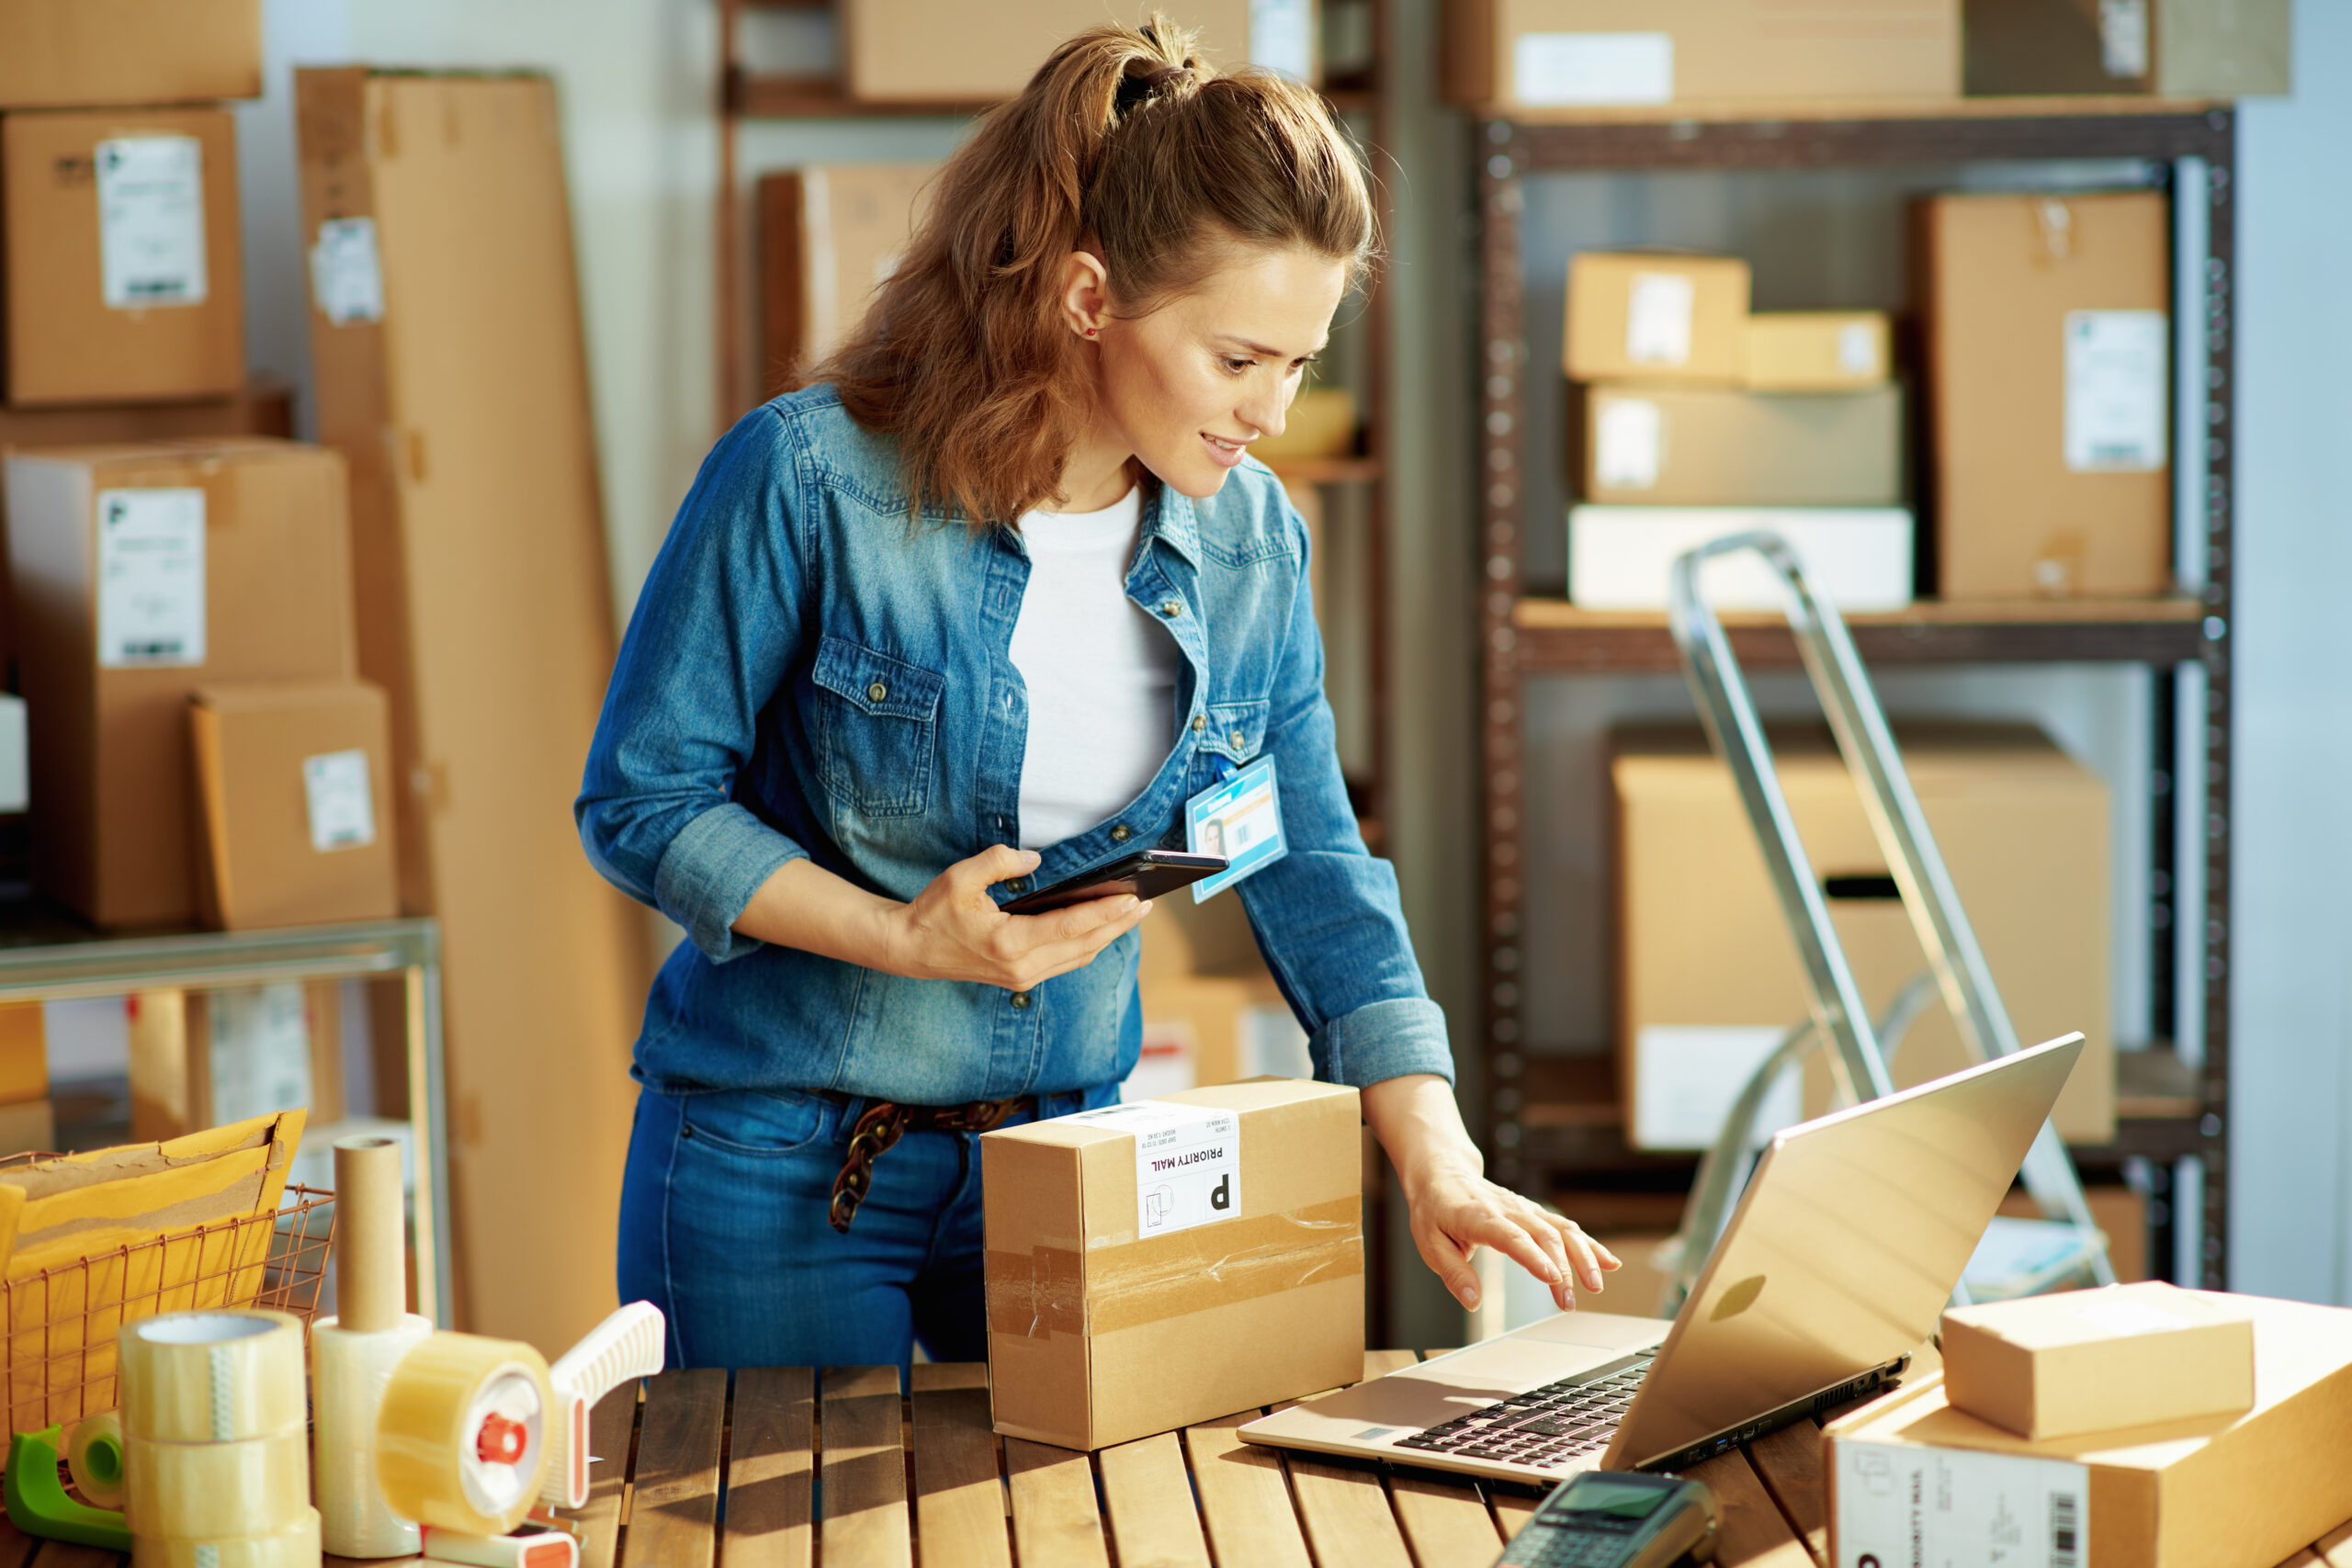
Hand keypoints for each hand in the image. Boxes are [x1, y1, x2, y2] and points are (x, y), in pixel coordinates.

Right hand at [886, 845, 1150, 988]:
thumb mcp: (960, 878)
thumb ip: (999, 862)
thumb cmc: (933, 912)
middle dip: (1119, 924)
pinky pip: (1066, 962)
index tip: (1133, 898)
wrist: (910, 949)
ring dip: (1108, 936)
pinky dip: (1089, 944)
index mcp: (1009, 943)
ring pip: (1079, 957)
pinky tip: (1102, 928)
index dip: (1106, 912)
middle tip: (1147, 903)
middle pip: (1085, 945)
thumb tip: (1035, 860)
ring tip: (1133, 913)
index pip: (1071, 926)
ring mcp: (1022, 977)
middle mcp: (1022, 967)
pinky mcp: (1021, 978)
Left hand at [1403, 1165, 1619, 1313]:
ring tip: (1597, 1285)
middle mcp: (1508, 1209)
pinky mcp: (1534, 1213)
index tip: (1552, 1278)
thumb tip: (1473, 1302)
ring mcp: (1524, 1209)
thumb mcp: (1429, 1244)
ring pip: (1562, 1229)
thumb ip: (1454, 1274)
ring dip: (1583, 1256)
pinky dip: (1589, 1244)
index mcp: (1479, 1217)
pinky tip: (1609, 1263)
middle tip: (1568, 1303)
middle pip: (1544, 1235)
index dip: (1533, 1257)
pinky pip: (1566, 1227)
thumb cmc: (1435, 1211)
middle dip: (1562, 1269)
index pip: (1511, 1237)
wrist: (1443, 1174)